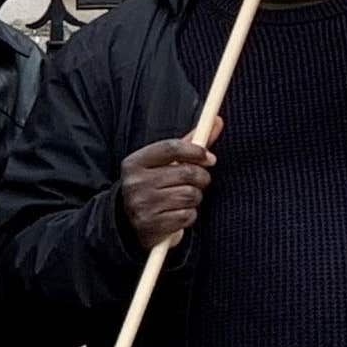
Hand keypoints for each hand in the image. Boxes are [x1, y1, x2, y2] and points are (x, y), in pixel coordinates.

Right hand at [116, 131, 217, 249]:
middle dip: (201, 177)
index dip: (195, 150)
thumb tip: (216, 121)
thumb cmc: (153, 186)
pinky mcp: (152, 225)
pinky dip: (189, 215)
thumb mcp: (162, 164)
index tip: (208, 157)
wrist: (129, 222)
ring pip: (190, 195)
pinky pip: (187, 215)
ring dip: (195, 197)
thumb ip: (188, 143)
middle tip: (200, 180)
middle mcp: (135, 183)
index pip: (171, 148)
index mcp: (134, 163)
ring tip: (186, 198)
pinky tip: (179, 213)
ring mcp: (142, 205)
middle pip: (186, 172)